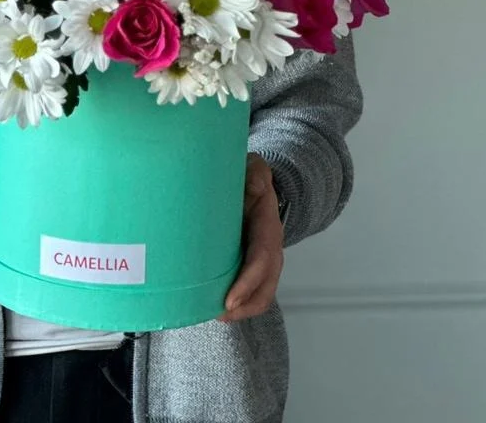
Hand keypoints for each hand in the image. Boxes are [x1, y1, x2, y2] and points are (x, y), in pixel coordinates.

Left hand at [219, 154, 283, 322]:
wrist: (257, 184)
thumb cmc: (251, 178)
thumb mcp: (254, 169)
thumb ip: (256, 173)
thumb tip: (256, 182)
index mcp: (268, 228)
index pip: (261, 260)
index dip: (247, 282)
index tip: (229, 300)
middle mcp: (270, 249)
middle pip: (265, 287)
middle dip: (244, 306)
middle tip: (219, 314)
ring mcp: (263, 261)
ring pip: (260, 295)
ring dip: (242, 310)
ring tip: (216, 315)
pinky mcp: (251, 265)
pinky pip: (251, 291)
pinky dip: (238, 304)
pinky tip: (216, 307)